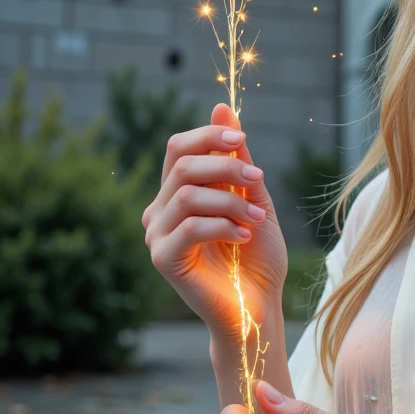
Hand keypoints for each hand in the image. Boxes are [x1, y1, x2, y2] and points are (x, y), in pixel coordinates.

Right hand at [142, 103, 287, 343]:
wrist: (258, 306)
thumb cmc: (257, 256)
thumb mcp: (253, 199)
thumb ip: (237, 159)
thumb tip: (222, 107)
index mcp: (177, 193)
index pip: (178, 147)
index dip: (208, 137)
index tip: (242, 140)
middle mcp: (159, 211)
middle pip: (182, 166)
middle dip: (226, 167)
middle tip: (258, 181)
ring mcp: (156, 236)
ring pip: (187, 195)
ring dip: (229, 201)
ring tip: (257, 220)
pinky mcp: (162, 260)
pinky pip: (188, 227)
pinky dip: (222, 226)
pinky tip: (244, 237)